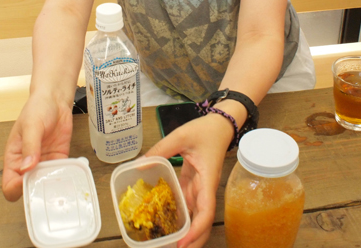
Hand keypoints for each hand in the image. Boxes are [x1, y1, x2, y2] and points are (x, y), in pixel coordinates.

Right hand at [2, 92, 72, 201]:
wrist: (55, 99)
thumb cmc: (37, 108)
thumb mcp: (31, 125)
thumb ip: (30, 146)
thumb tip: (26, 168)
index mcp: (14, 157)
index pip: (9, 184)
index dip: (16, 188)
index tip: (27, 183)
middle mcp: (28, 163)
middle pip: (28, 188)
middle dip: (36, 190)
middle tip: (46, 184)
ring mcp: (44, 161)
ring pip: (45, 183)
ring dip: (52, 183)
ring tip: (59, 180)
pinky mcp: (58, 157)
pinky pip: (60, 172)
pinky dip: (64, 174)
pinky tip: (69, 172)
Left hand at [145, 113, 233, 247]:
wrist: (219, 124)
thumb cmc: (205, 130)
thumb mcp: (181, 136)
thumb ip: (161, 149)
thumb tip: (140, 164)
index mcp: (207, 178)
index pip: (206, 210)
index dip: (196, 230)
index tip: (183, 243)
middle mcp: (205, 187)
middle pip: (203, 221)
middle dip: (192, 240)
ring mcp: (200, 187)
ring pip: (196, 215)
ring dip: (186, 230)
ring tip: (168, 241)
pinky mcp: (194, 183)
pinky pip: (188, 203)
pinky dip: (180, 214)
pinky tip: (166, 219)